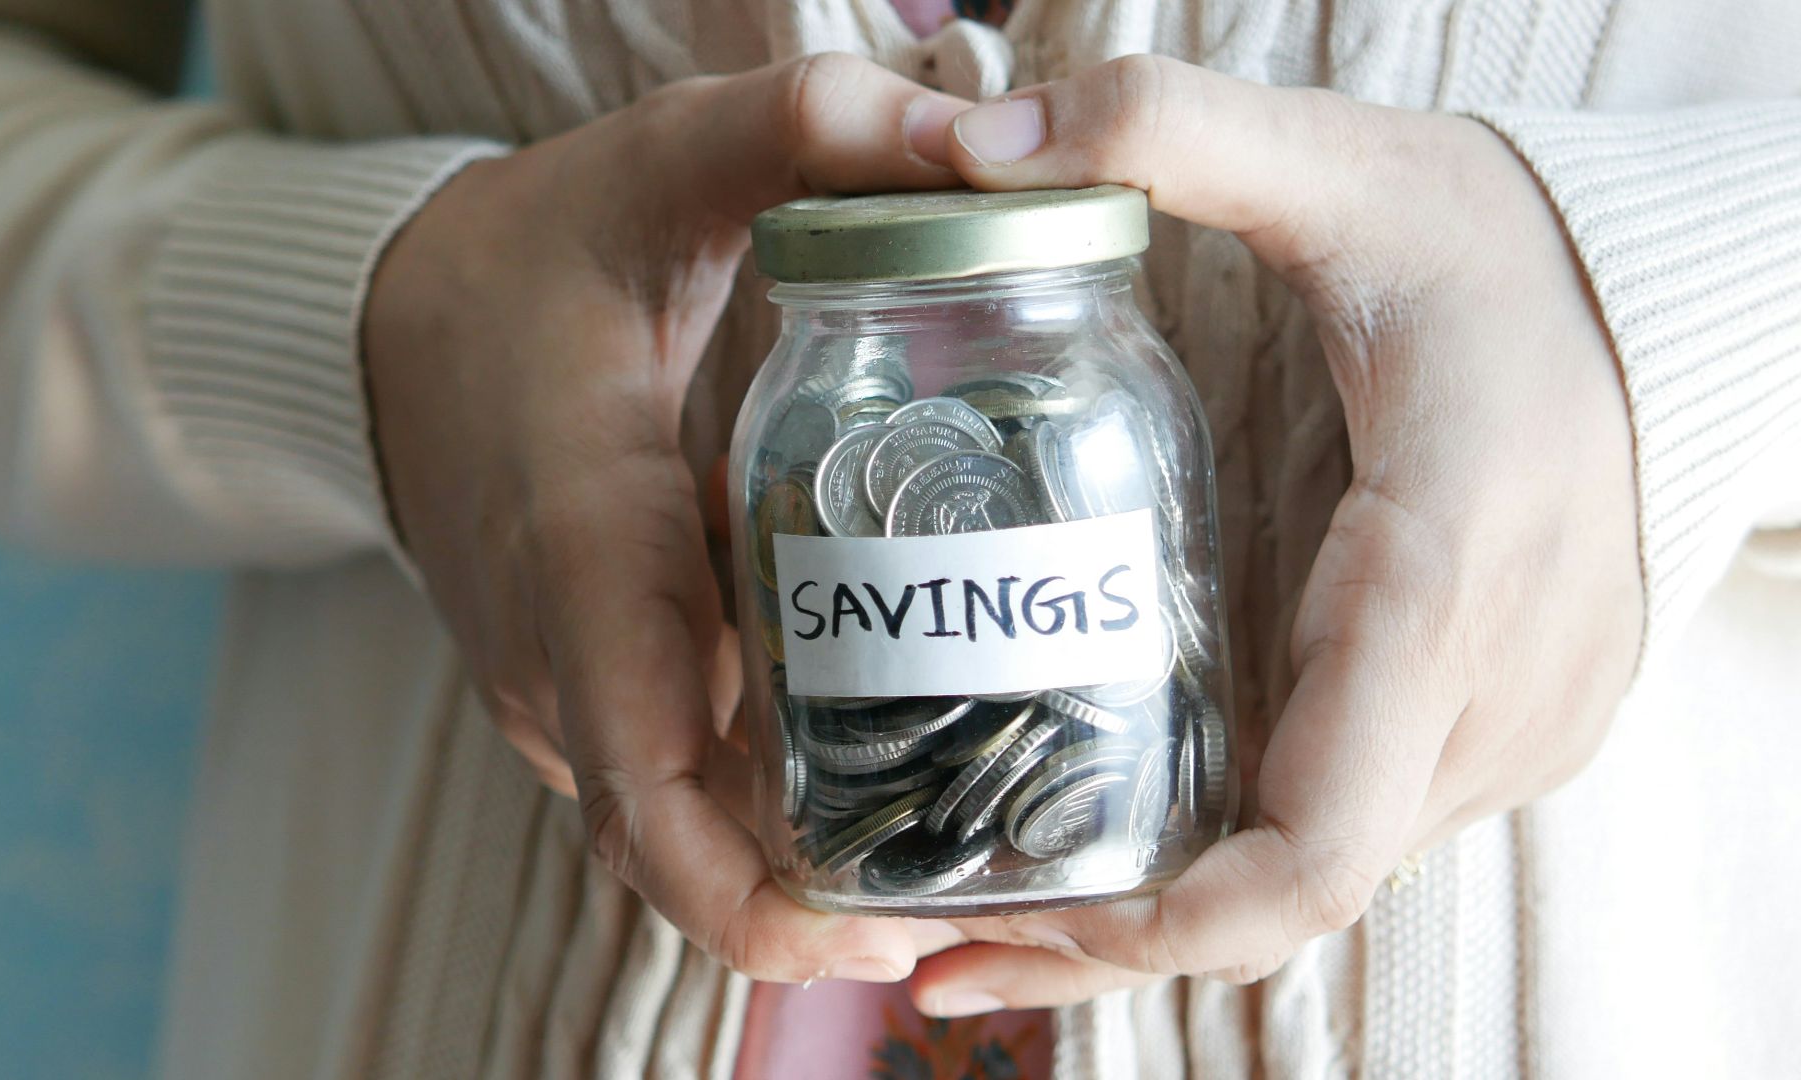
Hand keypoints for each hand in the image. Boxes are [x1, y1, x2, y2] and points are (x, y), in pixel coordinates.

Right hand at [362, 55, 970, 982]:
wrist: (384, 325)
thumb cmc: (529, 258)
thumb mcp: (661, 165)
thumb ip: (805, 132)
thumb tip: (978, 138)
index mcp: (583, 553)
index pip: (647, 788)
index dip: (757, 900)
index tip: (889, 932)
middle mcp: (558, 657)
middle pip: (681, 852)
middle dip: (818, 909)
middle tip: (979, 899)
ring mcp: (556, 689)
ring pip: (679, 830)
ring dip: (802, 864)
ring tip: (962, 847)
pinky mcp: (572, 689)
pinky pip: (670, 781)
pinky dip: (762, 805)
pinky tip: (880, 772)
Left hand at [905, 56, 1643, 1012]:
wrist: (1667, 299)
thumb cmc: (1505, 248)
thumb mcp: (1345, 167)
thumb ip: (1171, 132)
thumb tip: (974, 140)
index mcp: (1441, 578)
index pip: (1316, 840)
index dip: (1166, 922)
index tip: (1013, 925)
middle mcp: (1487, 697)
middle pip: (1286, 896)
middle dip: (1109, 938)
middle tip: (924, 947)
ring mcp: (1503, 731)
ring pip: (1313, 883)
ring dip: (1154, 914)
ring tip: (976, 912)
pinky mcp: (1489, 729)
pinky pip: (1341, 832)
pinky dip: (1223, 864)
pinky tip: (1105, 845)